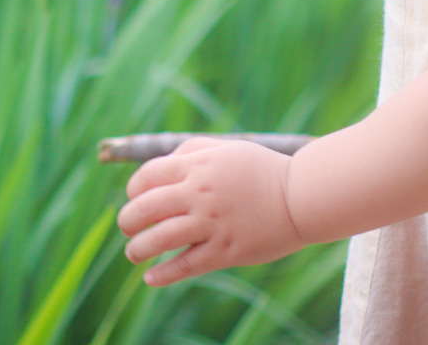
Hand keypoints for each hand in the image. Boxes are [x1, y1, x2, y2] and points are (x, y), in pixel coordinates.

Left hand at [116, 136, 306, 285]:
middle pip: (146, 207)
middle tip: (126, 228)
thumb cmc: (261, 171)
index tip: (134, 198)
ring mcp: (212, 223)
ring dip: (138, 248)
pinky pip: (186, 266)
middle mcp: (200, 193)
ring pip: (160, 239)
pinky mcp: (226, 251)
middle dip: (128, 220)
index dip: (133, 189)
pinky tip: (150, 278)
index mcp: (198, 166)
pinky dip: (164, 274)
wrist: (301, 197)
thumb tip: (163, 165)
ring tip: (134, 253)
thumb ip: (192, 151)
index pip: (147, 176)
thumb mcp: (226, 150)